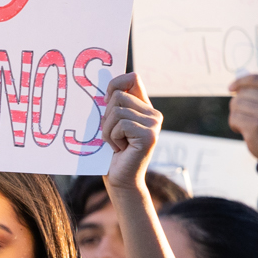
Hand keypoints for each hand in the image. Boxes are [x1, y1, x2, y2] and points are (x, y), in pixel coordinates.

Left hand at [101, 73, 163, 191]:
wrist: (120, 178)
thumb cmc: (111, 151)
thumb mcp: (110, 123)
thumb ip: (112, 105)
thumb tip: (103, 85)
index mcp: (144, 107)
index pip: (133, 78)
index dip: (115, 83)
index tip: (105, 99)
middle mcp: (153, 113)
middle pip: (118, 96)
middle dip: (106, 117)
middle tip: (113, 135)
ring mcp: (154, 124)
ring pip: (116, 111)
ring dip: (108, 130)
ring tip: (116, 143)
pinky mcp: (149, 134)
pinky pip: (120, 125)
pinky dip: (112, 138)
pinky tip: (120, 149)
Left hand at [227, 74, 257, 168]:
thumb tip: (236, 82)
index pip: (256, 78)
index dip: (240, 82)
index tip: (231, 89)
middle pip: (241, 94)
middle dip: (237, 105)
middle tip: (245, 116)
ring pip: (235, 105)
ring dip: (235, 116)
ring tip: (246, 124)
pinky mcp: (255, 126)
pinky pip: (233, 118)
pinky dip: (234, 125)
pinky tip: (243, 131)